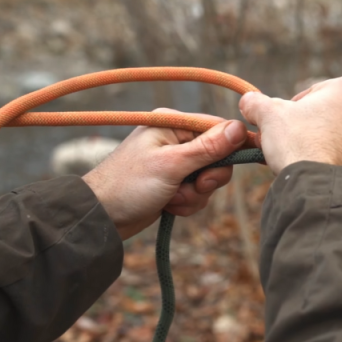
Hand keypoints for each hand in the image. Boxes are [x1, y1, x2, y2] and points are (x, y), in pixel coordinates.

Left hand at [82, 111, 247, 239]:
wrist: (101, 217)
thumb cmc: (128, 185)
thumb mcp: (171, 165)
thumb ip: (207, 148)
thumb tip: (240, 127)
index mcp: (172, 124)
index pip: (218, 128)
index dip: (230, 147)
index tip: (231, 165)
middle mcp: (174, 139)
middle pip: (217, 156)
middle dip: (207, 178)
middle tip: (195, 186)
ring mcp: (174, 162)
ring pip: (208, 179)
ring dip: (195, 195)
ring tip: (172, 199)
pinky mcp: (172, 183)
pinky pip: (196, 193)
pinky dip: (187, 203)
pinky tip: (169, 206)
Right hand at [238, 76, 341, 182]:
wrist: (319, 188)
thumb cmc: (298, 144)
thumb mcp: (268, 115)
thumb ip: (256, 103)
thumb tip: (248, 101)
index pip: (310, 94)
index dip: (290, 110)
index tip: (280, 126)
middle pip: (326, 117)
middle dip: (306, 129)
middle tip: (287, 144)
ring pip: (337, 140)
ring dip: (320, 147)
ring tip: (300, 161)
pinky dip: (332, 167)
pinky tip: (315, 175)